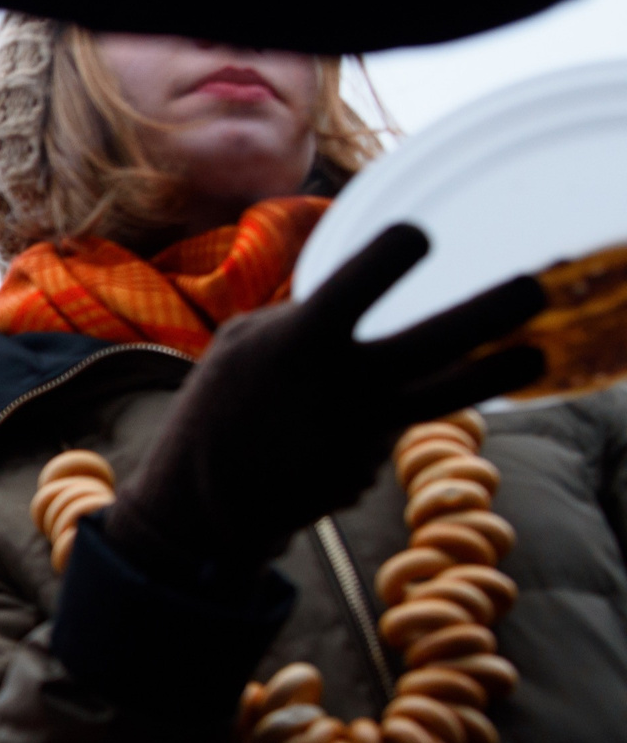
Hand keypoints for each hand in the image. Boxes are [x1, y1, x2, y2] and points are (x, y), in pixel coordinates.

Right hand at [108, 224, 545, 580]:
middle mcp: (346, 382)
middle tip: (538, 287)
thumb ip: (304, 318)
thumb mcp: (243, 344)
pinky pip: (387, 427)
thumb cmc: (218, 408)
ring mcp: (366, 429)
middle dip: (493, 309)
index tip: (418, 238)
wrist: (204, 504)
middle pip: (439, 337)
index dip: (397, 249)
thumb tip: (357, 307)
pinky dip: (365, 425)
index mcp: (302, 338)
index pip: (365, 276)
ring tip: (535, 355)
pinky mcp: (372, 465)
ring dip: (499, 371)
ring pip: (450, 393)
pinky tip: (322, 438)